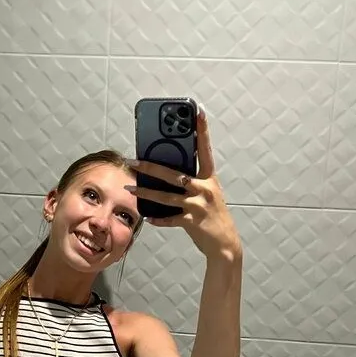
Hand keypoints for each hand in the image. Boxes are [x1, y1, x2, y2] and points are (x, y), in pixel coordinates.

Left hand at [127, 107, 241, 261]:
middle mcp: (205, 189)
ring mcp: (198, 206)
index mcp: (210, 178)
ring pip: (166, 196)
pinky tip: (148, 217)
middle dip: (151, 167)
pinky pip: (170, 218)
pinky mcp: (192, 222)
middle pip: (173, 174)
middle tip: (133, 160)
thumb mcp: (208, 194)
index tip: (198, 113)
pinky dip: (158, 218)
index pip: (205, 150)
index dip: (202, 131)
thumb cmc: (213, 216)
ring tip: (130, 187)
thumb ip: (192, 182)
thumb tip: (170, 172)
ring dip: (145, 192)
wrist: (225, 244)